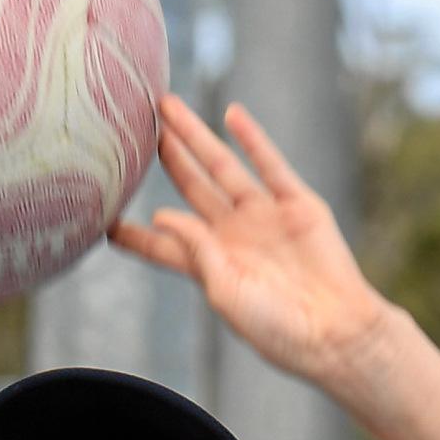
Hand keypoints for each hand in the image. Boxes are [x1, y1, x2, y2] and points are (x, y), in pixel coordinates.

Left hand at [114, 94, 393, 390]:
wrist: (336, 332)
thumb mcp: (225, 294)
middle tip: (133, 127)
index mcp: (212, 266)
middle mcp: (234, 236)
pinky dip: (253, 139)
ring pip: (222, 167)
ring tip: (168, 108)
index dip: (136, 233)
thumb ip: (195, 253)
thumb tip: (163, 212)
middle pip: (190, 189)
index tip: (104, 218)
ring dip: (196, 137)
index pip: (165, 244)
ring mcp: (265, 217)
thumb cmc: (278, 329)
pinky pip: (270, 165)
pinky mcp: (297, 205)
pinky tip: (231, 116)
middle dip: (165, 159)